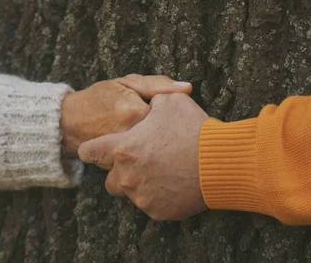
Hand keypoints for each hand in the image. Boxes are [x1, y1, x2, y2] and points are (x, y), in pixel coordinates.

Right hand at [60, 75, 191, 155]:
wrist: (68, 122)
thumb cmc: (99, 99)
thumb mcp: (126, 84)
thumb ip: (158, 85)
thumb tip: (187, 87)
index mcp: (137, 112)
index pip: (172, 118)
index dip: (170, 116)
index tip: (164, 114)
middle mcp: (131, 137)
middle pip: (165, 139)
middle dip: (164, 135)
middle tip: (158, 129)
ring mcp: (122, 156)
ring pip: (153, 155)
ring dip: (155, 149)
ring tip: (147, 139)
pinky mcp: (117, 169)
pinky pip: (139, 166)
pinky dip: (141, 160)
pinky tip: (135, 150)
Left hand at [78, 93, 209, 220]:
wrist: (221, 162)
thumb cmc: (193, 129)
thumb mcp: (170, 101)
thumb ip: (152, 99)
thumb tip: (150, 102)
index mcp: (123, 149)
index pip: (90, 152)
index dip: (93, 149)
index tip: (98, 149)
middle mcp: (127, 176)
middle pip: (109, 179)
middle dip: (120, 171)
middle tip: (141, 161)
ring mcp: (142, 197)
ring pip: (131, 193)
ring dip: (140, 184)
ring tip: (162, 171)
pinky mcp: (158, 212)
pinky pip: (151, 205)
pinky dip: (159, 196)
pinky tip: (174, 183)